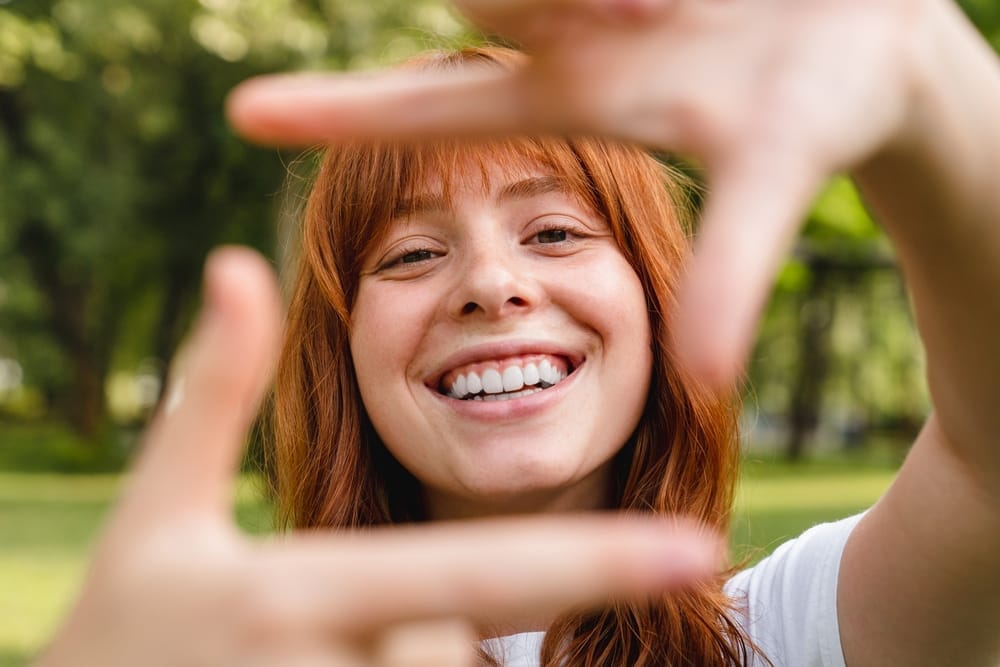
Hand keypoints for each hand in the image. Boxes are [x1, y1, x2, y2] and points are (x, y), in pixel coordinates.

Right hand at [35, 247, 718, 666]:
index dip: (596, 561)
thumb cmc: (123, 623)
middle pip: (453, 639)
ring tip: (311, 650)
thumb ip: (213, 390)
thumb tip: (235, 263)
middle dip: (420, 624)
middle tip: (325, 625)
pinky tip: (333, 660)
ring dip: (398, 654)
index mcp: (299, 595)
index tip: (697, 546)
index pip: (478, 572)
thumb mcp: (159, 508)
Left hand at [226, 0, 927, 385]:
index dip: (347, 115)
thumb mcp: (770, 181)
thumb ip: (732, 272)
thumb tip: (703, 384)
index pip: (437, 108)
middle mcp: (564, 30)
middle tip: (612, 8)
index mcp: (571, 93)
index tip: (244, 116)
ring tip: (682, 1)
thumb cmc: (819, 114)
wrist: (877, 46)